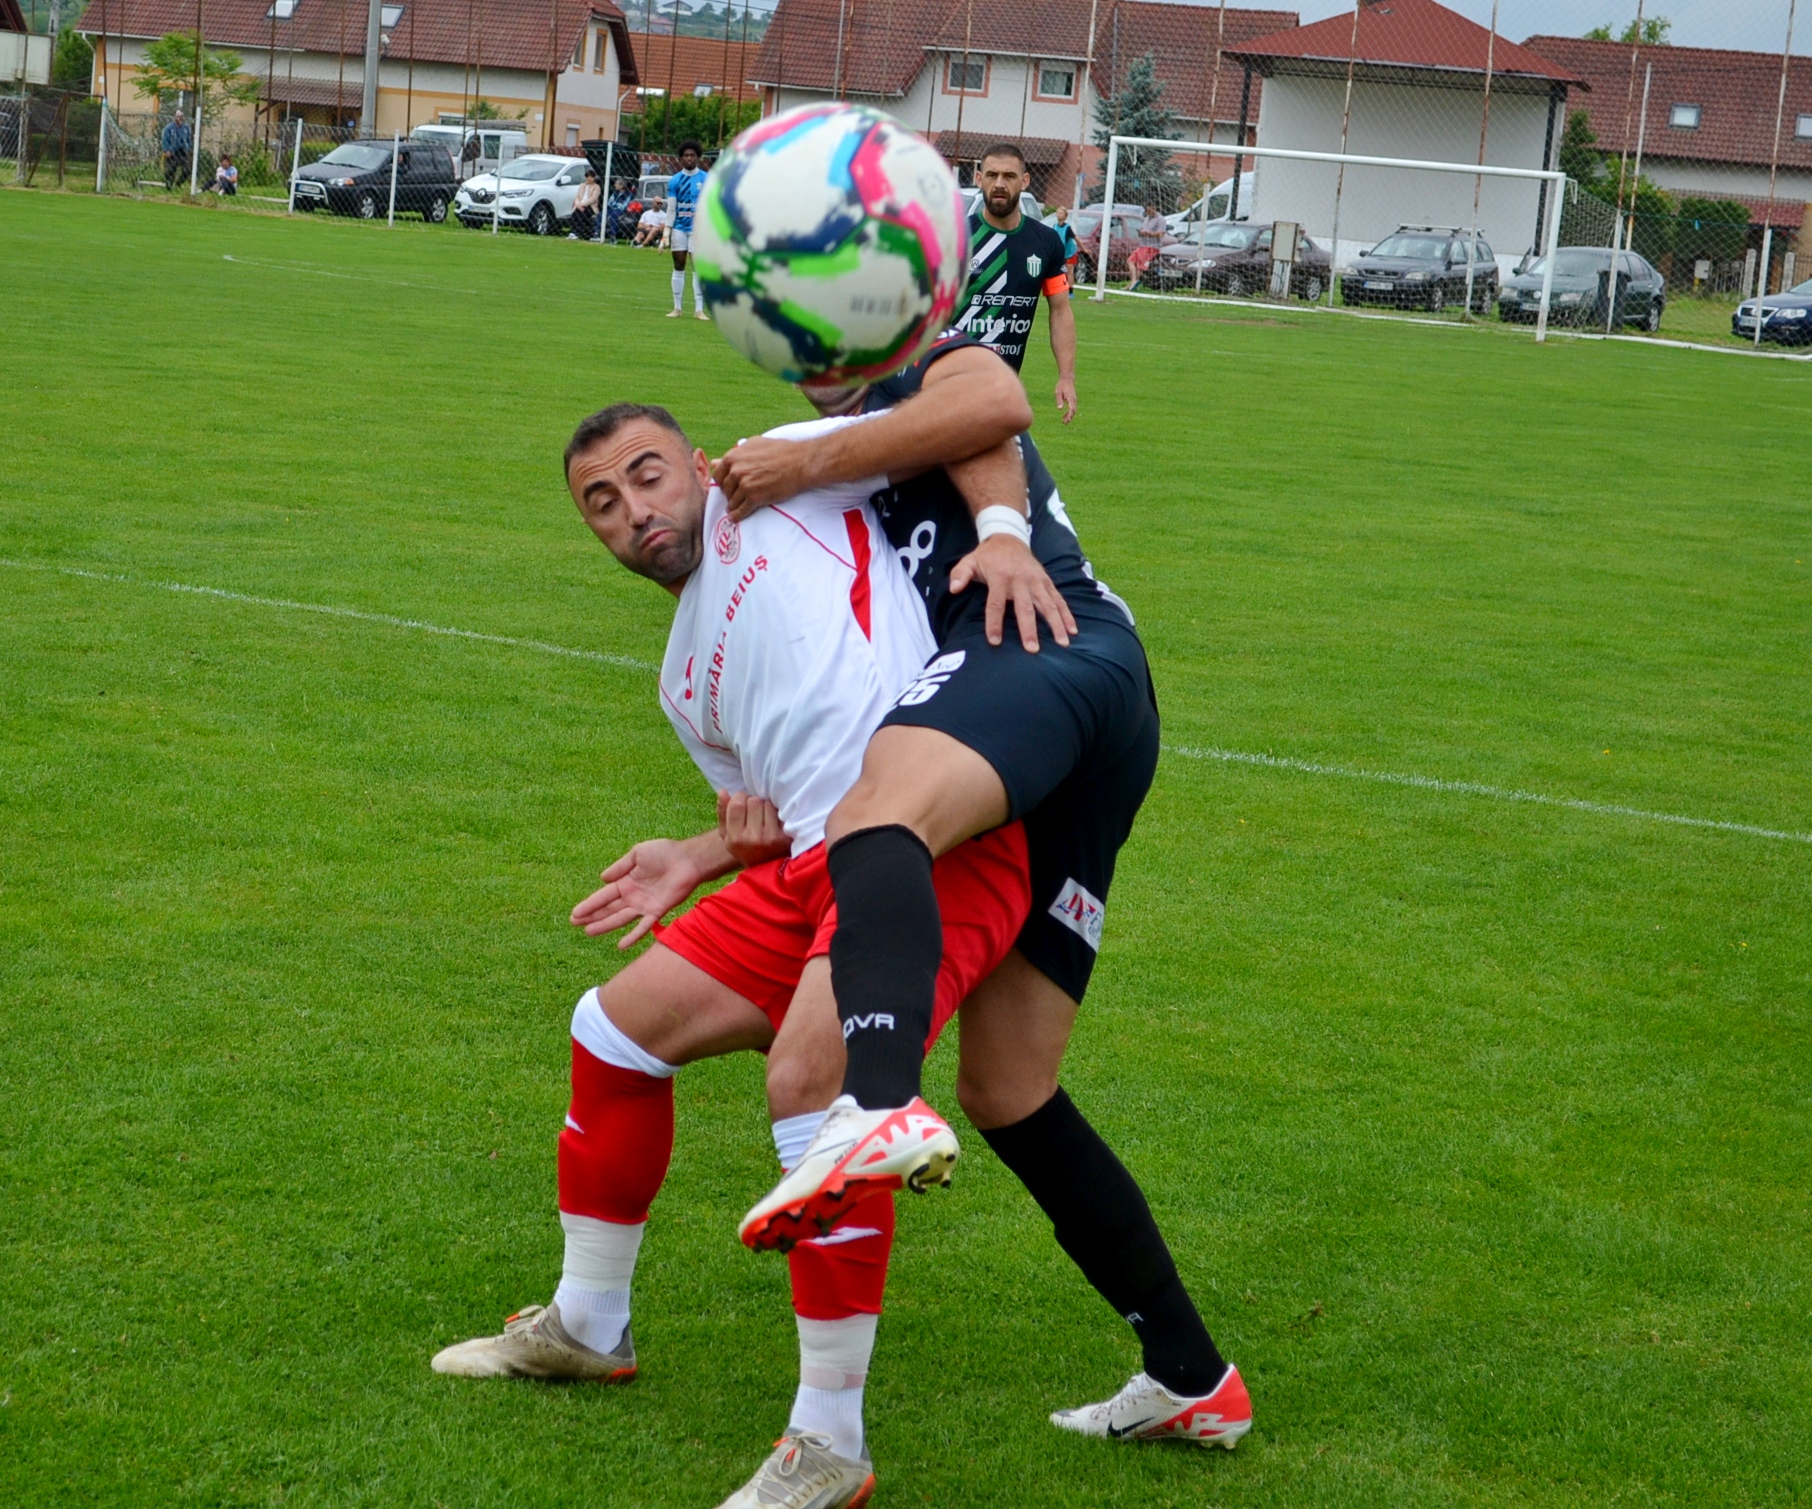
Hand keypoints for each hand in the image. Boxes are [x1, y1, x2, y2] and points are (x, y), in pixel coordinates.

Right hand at [570, 839, 707, 948]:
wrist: (687, 859)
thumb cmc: (664, 852)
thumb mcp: (637, 855)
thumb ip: (620, 867)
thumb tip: (602, 878)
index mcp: (626, 882)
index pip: (604, 896)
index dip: (590, 904)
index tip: (575, 914)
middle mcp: (633, 896)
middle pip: (609, 909)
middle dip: (592, 916)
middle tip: (575, 924)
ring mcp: (644, 905)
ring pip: (621, 919)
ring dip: (605, 926)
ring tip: (589, 932)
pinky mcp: (658, 911)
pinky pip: (644, 926)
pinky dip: (633, 936)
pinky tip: (621, 945)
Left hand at [712, 438, 815, 518]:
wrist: (799, 462)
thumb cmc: (780, 450)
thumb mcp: (754, 445)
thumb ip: (734, 455)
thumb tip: (715, 462)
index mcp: (733, 457)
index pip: (718, 475)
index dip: (723, 482)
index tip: (728, 486)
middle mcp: (736, 471)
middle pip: (725, 489)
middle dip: (729, 494)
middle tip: (735, 497)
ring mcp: (745, 486)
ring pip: (732, 501)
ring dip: (733, 506)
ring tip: (734, 508)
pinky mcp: (755, 498)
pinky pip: (741, 511)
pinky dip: (737, 516)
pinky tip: (735, 518)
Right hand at [718, 790, 790, 866]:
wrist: (767, 867)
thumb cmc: (745, 847)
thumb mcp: (728, 835)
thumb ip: (723, 813)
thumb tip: (723, 791)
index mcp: (735, 839)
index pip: (738, 803)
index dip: (740, 798)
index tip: (742, 803)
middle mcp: (753, 839)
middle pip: (754, 801)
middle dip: (754, 803)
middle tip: (755, 813)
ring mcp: (771, 838)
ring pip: (768, 804)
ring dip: (767, 807)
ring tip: (766, 818)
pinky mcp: (786, 836)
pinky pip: (781, 811)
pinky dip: (778, 813)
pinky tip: (776, 822)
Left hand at [948, 534, 1077, 651]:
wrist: (1009, 536)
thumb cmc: (987, 556)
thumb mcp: (969, 561)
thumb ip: (959, 574)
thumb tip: (953, 589)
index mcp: (1000, 577)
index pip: (996, 603)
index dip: (994, 623)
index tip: (994, 642)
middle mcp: (1020, 580)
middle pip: (1025, 608)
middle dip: (1029, 629)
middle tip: (1033, 650)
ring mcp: (1036, 580)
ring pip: (1048, 604)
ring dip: (1056, 624)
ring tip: (1062, 644)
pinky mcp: (1047, 581)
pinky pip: (1058, 599)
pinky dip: (1067, 614)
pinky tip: (1073, 630)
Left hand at [1054, 375, 1077, 423]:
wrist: (1067, 379)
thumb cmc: (1061, 385)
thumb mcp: (1058, 392)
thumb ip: (1059, 400)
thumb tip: (1060, 409)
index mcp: (1070, 398)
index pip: (1072, 408)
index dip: (1070, 415)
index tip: (1067, 420)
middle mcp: (1074, 400)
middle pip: (1073, 411)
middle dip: (1070, 417)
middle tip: (1065, 423)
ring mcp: (1074, 400)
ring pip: (1073, 410)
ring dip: (1069, 416)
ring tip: (1064, 422)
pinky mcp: (1073, 400)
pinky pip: (1072, 408)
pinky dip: (1069, 413)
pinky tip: (1064, 416)